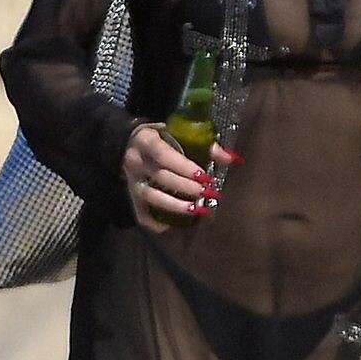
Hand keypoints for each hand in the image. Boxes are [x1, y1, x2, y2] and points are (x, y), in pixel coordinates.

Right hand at [123, 125, 238, 231]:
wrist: (127, 142)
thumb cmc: (161, 137)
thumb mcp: (177, 133)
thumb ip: (205, 145)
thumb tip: (232, 159)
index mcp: (146, 140)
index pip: (164, 155)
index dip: (184, 167)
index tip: (205, 176)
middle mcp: (136, 161)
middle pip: (160, 177)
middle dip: (185, 187)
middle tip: (206, 193)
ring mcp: (131, 180)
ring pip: (150, 197)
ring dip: (174, 205)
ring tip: (195, 210)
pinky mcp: (131, 196)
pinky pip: (141, 213)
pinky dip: (155, 222)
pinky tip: (171, 226)